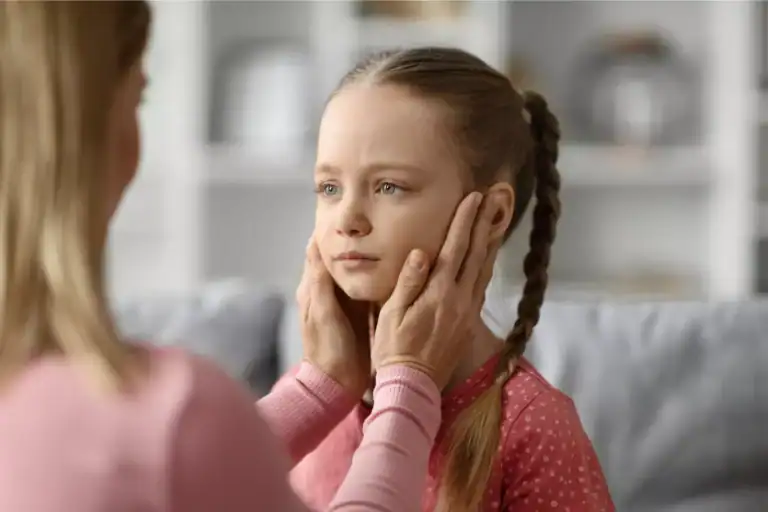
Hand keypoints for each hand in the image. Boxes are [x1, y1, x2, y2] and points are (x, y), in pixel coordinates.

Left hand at [296, 237, 372, 397]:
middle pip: (337, 258)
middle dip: (349, 241)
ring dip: (364, 257)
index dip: (326, 234)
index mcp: (313, 289)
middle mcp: (327, 292)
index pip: (316, 253)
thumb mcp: (322, 312)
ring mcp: (344, 302)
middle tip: (369, 221)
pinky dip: (373, 275)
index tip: (340, 213)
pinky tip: (388, 267)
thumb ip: (320, 281)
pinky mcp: (358, 313)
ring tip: (382, 237)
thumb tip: (315, 245)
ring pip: (353, 271)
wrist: (337, 382)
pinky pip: (365, 287)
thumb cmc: (327, 347)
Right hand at [372, 192, 500, 389]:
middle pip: (476, 254)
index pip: (455, 249)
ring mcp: (467, 312)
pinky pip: (482, 286)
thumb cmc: (394, 349)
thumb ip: (407, 283)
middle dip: (485, 223)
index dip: (464, 222)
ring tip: (497, 219)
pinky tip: (488, 257)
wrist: (413, 385)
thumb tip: (421, 252)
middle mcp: (459, 300)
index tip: (473, 198)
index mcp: (439, 294)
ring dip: (490, 242)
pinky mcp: (469, 322)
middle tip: (495, 197)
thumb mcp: (391, 315)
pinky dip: (487, 266)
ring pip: (484, 270)